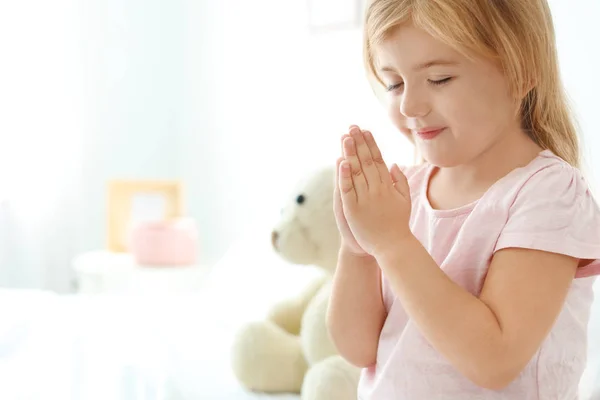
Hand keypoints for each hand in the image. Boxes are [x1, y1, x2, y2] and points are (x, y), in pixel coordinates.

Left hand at [338, 126, 412, 257]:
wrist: (392, 247)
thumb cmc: (398, 224)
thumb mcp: (404, 201)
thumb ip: (399, 182)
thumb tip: (394, 164)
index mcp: (387, 186)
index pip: (377, 160)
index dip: (371, 144)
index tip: (365, 130)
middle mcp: (377, 189)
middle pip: (366, 162)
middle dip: (359, 143)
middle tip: (352, 127)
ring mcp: (365, 199)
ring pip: (356, 172)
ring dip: (351, 153)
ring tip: (346, 137)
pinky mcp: (353, 209)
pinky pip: (347, 190)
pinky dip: (344, 176)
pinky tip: (341, 162)